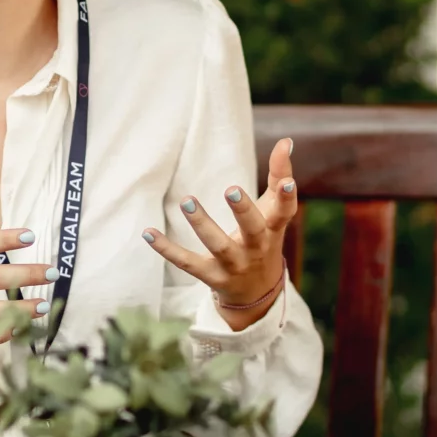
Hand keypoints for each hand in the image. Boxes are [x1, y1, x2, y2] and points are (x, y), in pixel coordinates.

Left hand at [142, 139, 298, 329]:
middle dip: (243, 211)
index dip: (287, 198)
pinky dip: (167, 249)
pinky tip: (148, 233)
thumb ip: (280, 176)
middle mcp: (255, 249)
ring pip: (219, 246)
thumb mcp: (273, 212)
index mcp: (272, 230)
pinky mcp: (211, 277)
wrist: (257, 294)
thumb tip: (287, 141)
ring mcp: (234, 265)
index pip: (284, 213)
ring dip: (202, 225)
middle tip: (231, 188)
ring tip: (187, 201)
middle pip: (252, 230)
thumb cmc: (264, 240)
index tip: (288, 182)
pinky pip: (187, 263)